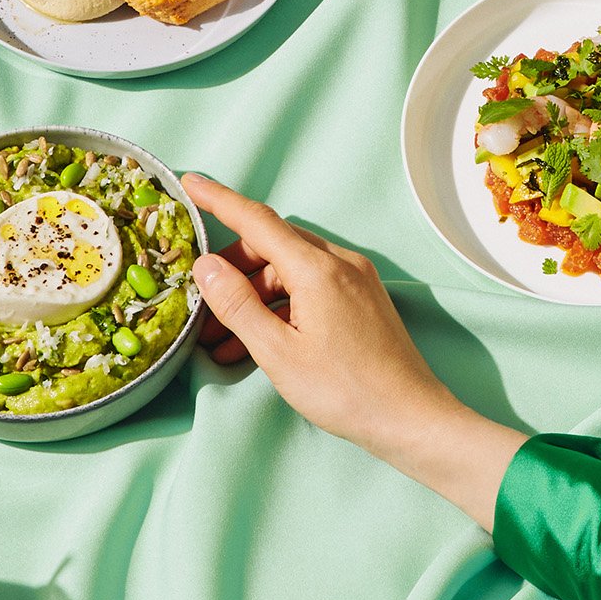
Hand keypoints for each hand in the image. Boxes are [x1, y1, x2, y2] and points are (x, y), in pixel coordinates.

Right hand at [189, 175, 525, 528]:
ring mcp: (355, 280)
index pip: (257, 219)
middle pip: (273, 245)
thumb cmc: (345, 391)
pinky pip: (311, 288)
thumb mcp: (278, 353)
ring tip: (220, 339)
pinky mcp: (362, 299)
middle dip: (232, 268)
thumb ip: (238, 305)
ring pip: (290, 270)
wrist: (410, 417)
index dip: (219, 200)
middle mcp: (340, 263)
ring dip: (254, 296)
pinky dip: (280, 306)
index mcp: (317, 269)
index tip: (190, 182)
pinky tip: (258, 341)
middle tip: (200, 302)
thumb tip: (206, 266)